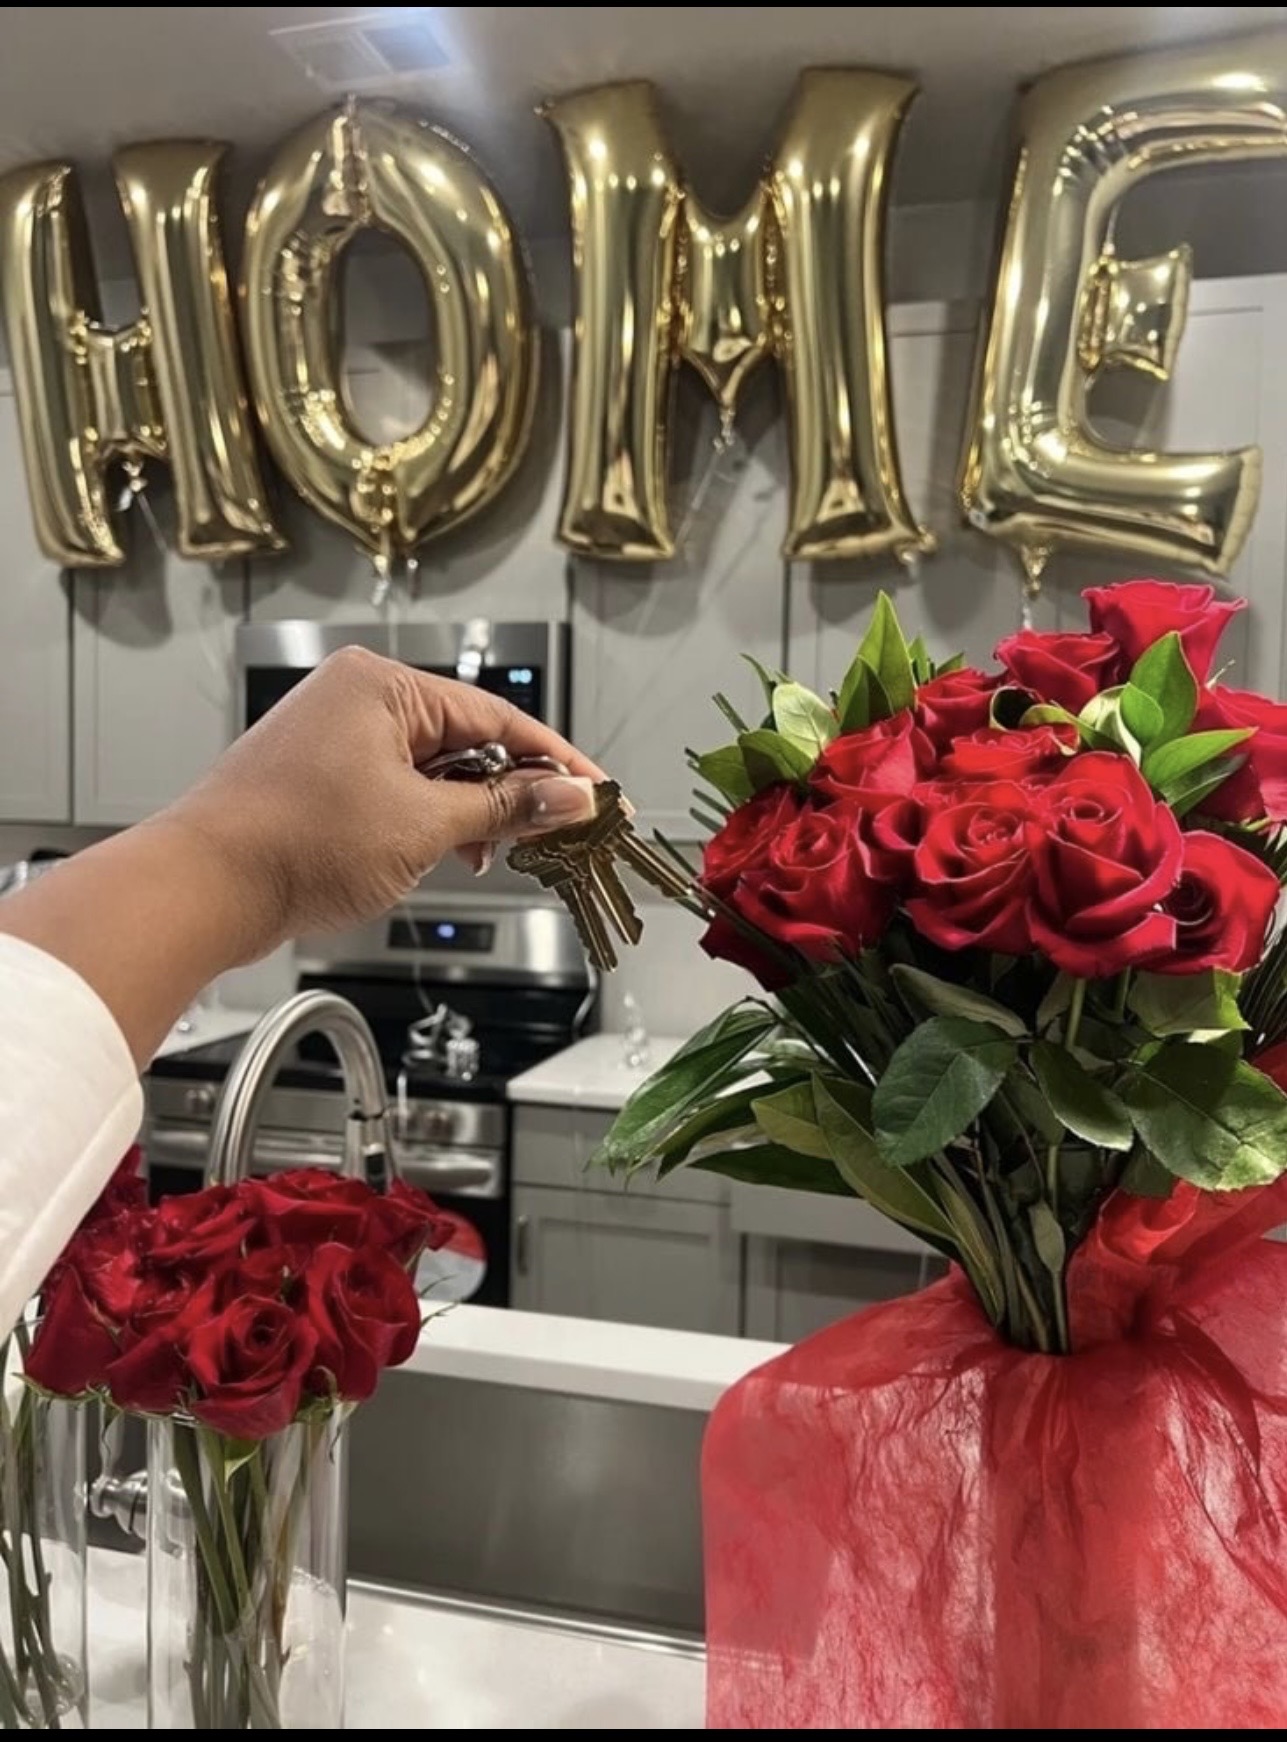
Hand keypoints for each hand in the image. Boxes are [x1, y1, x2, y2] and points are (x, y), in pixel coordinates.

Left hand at [167, 646, 603, 948]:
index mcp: (380, 685)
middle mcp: (357, 699)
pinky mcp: (323, 777)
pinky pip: (399, 787)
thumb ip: (506, 809)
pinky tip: (447, 851)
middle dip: (512, 791)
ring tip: (493, 852)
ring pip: (433, 768)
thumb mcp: (423, 826)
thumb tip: (568, 797)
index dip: (554, 762)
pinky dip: (430, 819)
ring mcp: (336, 737)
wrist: (203, 888)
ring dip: (470, 812)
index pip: (495, 718)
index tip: (596, 793)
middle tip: (558, 831)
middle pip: (466, 740)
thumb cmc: (289, 844)